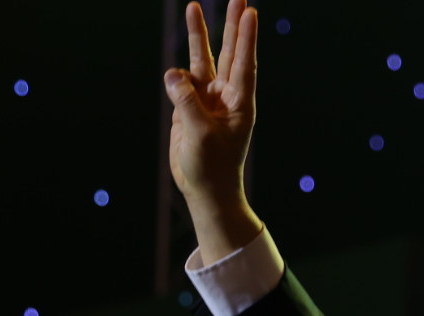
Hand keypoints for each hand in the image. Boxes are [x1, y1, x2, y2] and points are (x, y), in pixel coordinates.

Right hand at [163, 1, 263, 260]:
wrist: (204, 189)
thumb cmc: (211, 167)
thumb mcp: (200, 135)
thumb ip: (186, 101)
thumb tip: (172, 73)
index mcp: (240, 103)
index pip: (244, 63)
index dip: (246, 37)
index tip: (251, 11)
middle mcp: (226, 95)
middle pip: (229, 52)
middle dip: (232, 24)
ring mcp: (207, 98)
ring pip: (202, 59)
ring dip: (198, 34)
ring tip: (193, 5)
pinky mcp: (188, 105)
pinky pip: (179, 81)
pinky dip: (174, 76)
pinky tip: (172, 79)